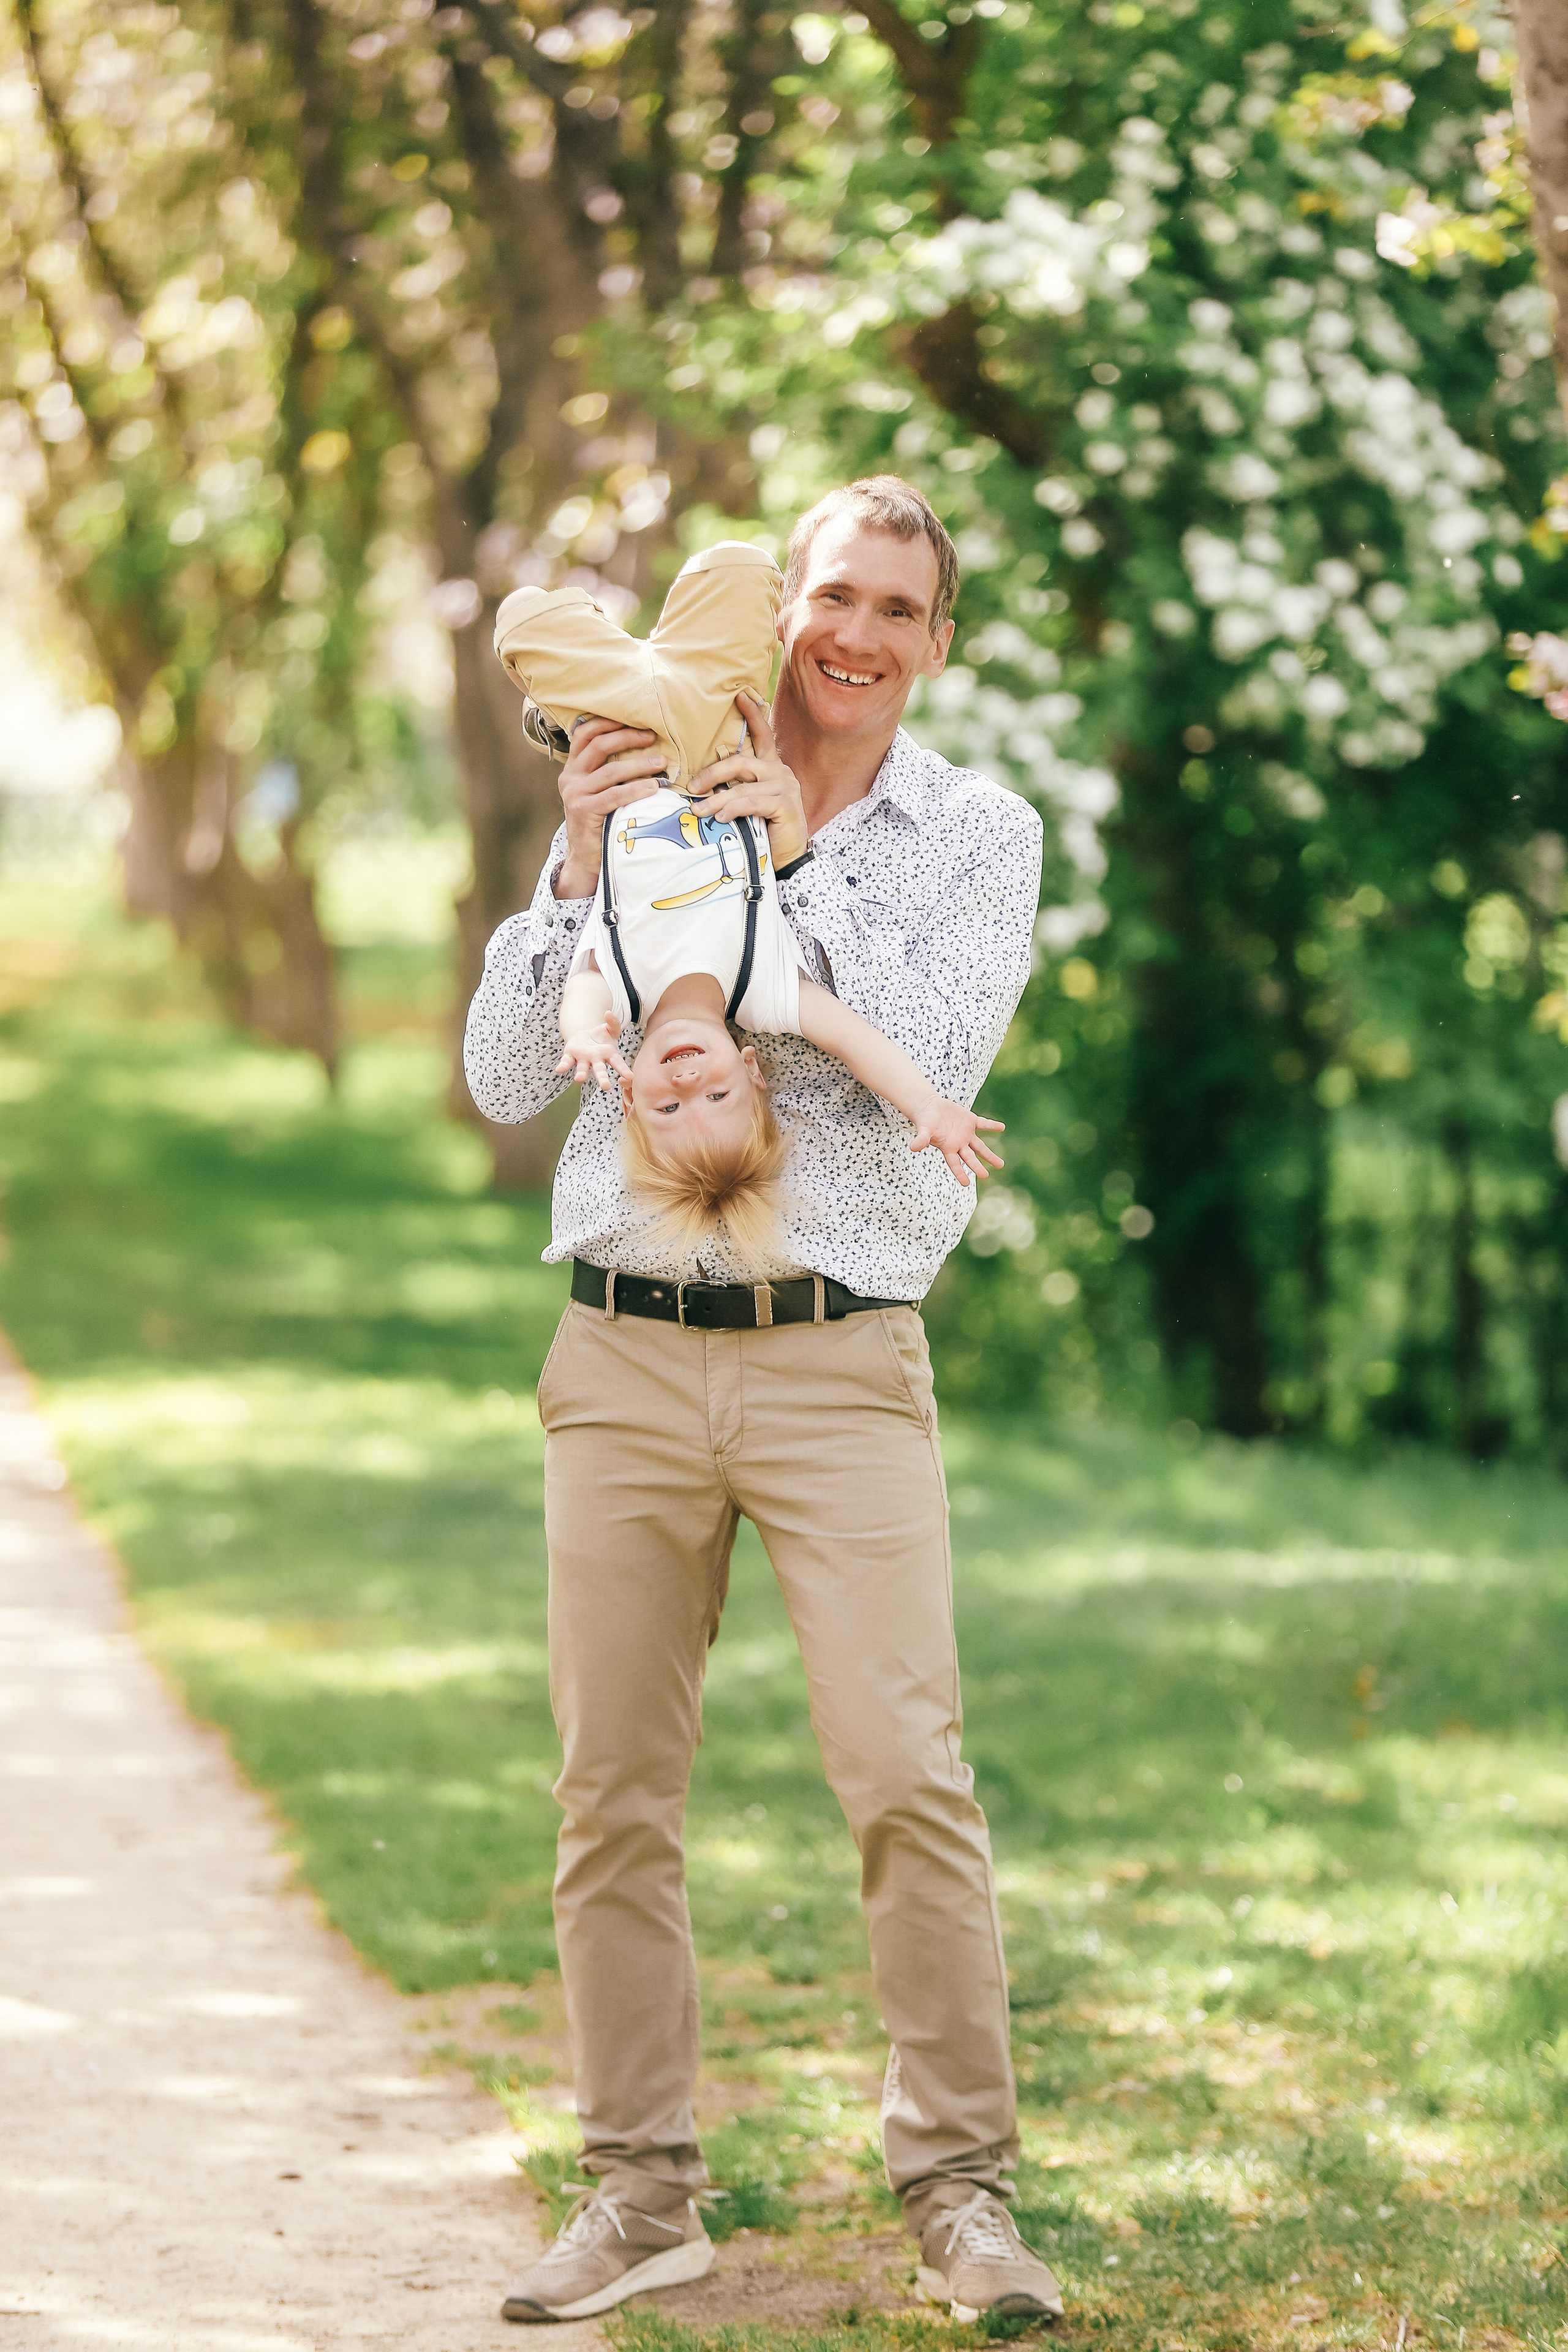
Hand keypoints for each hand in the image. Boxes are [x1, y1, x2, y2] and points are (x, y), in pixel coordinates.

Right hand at [553, 716, 666, 899]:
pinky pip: (614, 795)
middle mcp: (569, 777)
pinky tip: (653, 786)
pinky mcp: (583, 810)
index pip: (585, 733)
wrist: (586, 859)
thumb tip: (643, 746)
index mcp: (572, 768)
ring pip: (611, 770)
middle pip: (599, 745)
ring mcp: (574, 794)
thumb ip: (609, 771)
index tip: (636, 721)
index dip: (609, 722)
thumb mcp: (600, 792)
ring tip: (662, 763)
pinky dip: (636, 789)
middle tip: (654, 737)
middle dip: (628, 737)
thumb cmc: (601, 822)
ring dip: (640, 764)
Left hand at [556, 1011, 631, 1090]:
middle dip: (602, 1078)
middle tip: (606, 1087)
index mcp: (609, 1054)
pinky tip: (559, 1070)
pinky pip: (567, 1062)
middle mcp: (596, 1060)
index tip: (630, 1077)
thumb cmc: (603, 1036)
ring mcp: (583, 1059)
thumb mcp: (611, 1028)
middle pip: (600, 1070)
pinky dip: (563, 1066)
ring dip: (581, 1074)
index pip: (618, 1063)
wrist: (586, 1036)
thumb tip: (609, 1013)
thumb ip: (613, 1022)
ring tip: (579, 1079)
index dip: (624, 1070)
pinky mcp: (571, 1055)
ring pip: (583, 1068)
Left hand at [687, 691, 808, 869]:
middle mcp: (780, 772)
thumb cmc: (762, 832)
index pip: (763, 735)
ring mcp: (785, 787)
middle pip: (741, 761)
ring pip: (743, 786)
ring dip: (716, 799)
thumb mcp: (746, 805)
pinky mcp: (786, 804)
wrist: (787, 860)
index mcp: (771, 768)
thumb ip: (733, 789)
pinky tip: (720, 818)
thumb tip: (697, 786)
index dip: (752, 715)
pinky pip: (752, 802)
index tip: (738, 695)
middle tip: (691, 787)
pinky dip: (732, 809)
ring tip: (697, 811)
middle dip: (713, 773)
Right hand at [909, 1098, 1005, 1186]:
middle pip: (970, 1158)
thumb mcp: (923, 1130)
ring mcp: (966, 1134)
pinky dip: (992, 1126)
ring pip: (980, 1147)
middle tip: (985, 1176)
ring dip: (990, 1155)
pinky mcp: (970, 1121)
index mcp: (948, 1148)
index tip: (966, 1184)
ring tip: (1000, 1165)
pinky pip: (983, 1124)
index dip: (960, 1173)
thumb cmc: (925, 1121)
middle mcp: (959, 1144)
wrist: (931, 1108)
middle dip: (977, 1167)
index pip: (955, 1164)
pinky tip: (1002, 1128)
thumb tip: (913, 1148)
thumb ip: (921, 1139)